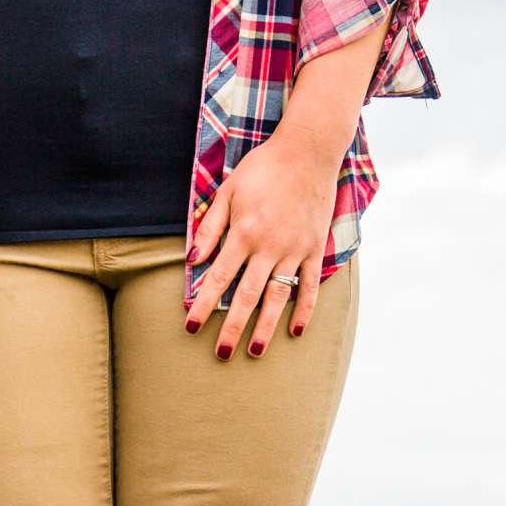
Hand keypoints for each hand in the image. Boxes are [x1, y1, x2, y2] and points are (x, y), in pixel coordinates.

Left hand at [184, 121, 341, 358]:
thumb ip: (210, 226)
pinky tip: (295, 331)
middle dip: (232, 327)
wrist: (308, 151)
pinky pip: (310, 285)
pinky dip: (304, 309)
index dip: (203, 305)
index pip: (218, 278)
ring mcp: (295, 250)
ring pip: (278, 297)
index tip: (190, 327)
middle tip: (221, 354)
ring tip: (254, 350)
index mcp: (244, 233)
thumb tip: (192, 258)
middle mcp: (269, 247)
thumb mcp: (228, 191)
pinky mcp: (315, 248)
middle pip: (246, 296)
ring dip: (265, 326)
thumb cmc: (263, 169)